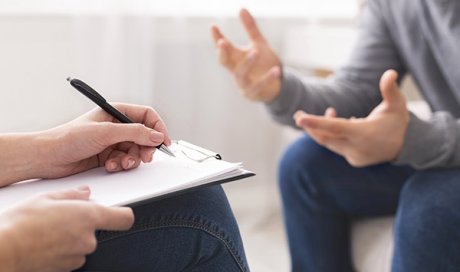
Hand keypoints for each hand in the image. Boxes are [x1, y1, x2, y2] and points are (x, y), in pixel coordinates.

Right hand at [0, 187, 133, 271]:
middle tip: (62, 217)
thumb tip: (84, 192)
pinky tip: (46, 242)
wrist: (3, 251)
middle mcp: (88, 239)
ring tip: (49, 230)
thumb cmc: (21, 224)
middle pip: (98, 230)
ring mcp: (78, 256)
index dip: (122, 214)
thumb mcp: (46, 198)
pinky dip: (63, 250)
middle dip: (83, 224)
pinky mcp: (67, 269)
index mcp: (88, 217)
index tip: (118, 212)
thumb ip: (72, 194)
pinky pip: (71, 256)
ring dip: (72, 238)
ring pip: (82, 244)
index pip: (124, 218)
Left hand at [38, 103, 170, 178]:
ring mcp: (113, 141)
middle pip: (144, 136)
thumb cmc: (69, 138)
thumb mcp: (106, 132)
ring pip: (136, 150)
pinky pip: (125, 160)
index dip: (158, 128)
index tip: (163, 142)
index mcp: (116, 112)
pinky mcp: (108, 156)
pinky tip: (111, 166)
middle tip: (145, 157)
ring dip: (132, 159)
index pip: (147, 116)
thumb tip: (157, 136)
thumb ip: (134, 133)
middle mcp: (116, 126)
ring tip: (123, 163)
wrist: (48, 157)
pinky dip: (121, 165)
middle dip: (146, 148)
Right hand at [211, 9, 281, 101]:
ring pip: (241, 74)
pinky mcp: (254, 93)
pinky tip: (276, 70)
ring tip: (256, 50)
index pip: (223, 48)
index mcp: (235, 59)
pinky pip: (260, 86)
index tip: (213, 27)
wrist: (277, 85)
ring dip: (247, 62)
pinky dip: (267, 78)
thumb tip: (241, 8)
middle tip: (222, 42)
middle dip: (223, 53)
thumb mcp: (259, 44)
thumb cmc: (264, 63)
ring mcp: (243, 84)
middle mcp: (236, 71)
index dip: (217, 38)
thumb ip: (250, 28)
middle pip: (225, 62)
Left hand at [294, 70, 408, 166]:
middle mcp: (357, 148)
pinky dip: (332, 135)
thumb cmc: (399, 121)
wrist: (407, 146)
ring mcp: (354, 156)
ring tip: (329, 110)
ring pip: (329, 142)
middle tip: (298, 115)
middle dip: (310, 126)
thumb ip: (390, 89)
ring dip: (322, 128)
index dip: (316, 122)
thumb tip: (390, 72)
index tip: (299, 118)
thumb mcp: (397, 104)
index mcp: (364, 133)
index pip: (335, 127)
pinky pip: (336, 147)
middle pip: (325, 137)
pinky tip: (339, 122)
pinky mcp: (354, 160)